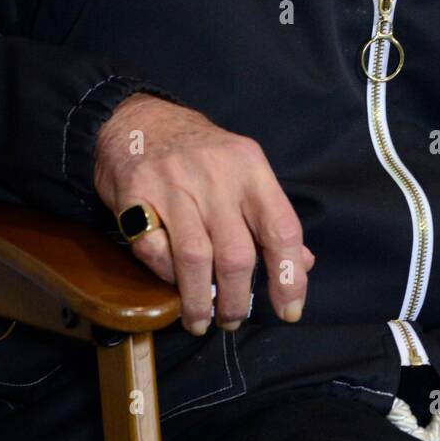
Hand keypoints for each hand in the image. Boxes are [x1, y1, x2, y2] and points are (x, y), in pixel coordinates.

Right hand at [94, 93, 314, 336]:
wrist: (138, 120)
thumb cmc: (201, 153)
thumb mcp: (244, 171)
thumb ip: (271, 217)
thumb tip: (303, 264)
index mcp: (251, 168)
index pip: (282, 228)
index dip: (289, 276)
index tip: (290, 310)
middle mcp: (216, 175)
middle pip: (236, 254)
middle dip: (237, 299)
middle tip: (233, 319)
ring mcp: (174, 185)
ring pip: (195, 260)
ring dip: (199, 301)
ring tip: (201, 320)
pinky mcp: (136, 196)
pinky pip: (154, 251)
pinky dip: (166, 276)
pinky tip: (172, 285)